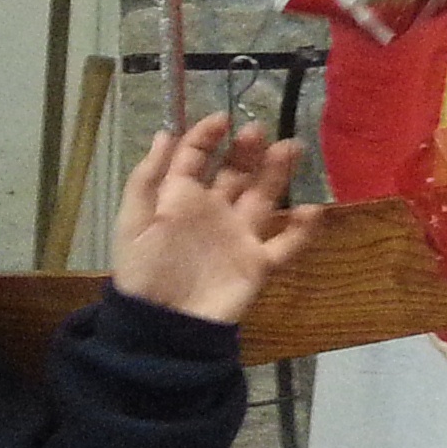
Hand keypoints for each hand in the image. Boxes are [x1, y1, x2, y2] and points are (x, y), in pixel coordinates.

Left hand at [109, 114, 322, 325]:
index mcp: (180, 199)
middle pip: (236, 172)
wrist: (163, 328)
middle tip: (259, 131)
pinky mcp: (257, 264)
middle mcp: (213, 212)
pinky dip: (302, 230)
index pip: (195, 158)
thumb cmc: (145, 271)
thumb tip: (164, 132)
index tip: (225, 119)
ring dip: (277, 173)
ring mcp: (238, 237)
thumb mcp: (134, 221)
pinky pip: (285, 245)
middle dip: (247, 149)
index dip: (206, 136)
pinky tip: (313, 210)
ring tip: (291, 148)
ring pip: (264, 197)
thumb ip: (148, 177)